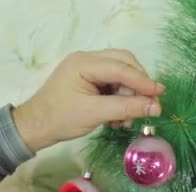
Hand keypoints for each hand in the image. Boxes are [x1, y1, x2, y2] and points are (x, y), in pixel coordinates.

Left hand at [13, 49, 164, 151]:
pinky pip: (113, 85)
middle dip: (137, 86)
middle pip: (124, 64)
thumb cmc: (60, 119)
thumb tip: (156, 107)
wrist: (35, 128)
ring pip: (121, 75)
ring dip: (129, 96)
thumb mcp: (95, 114)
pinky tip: (118, 119)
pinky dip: (120, 100)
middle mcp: (87, 60)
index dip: (143, 81)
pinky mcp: (89, 81)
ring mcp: (88, 69)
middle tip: (147, 106)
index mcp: (84, 63)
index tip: (160, 95)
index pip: (121, 67)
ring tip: (127, 119)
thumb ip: (126, 108)